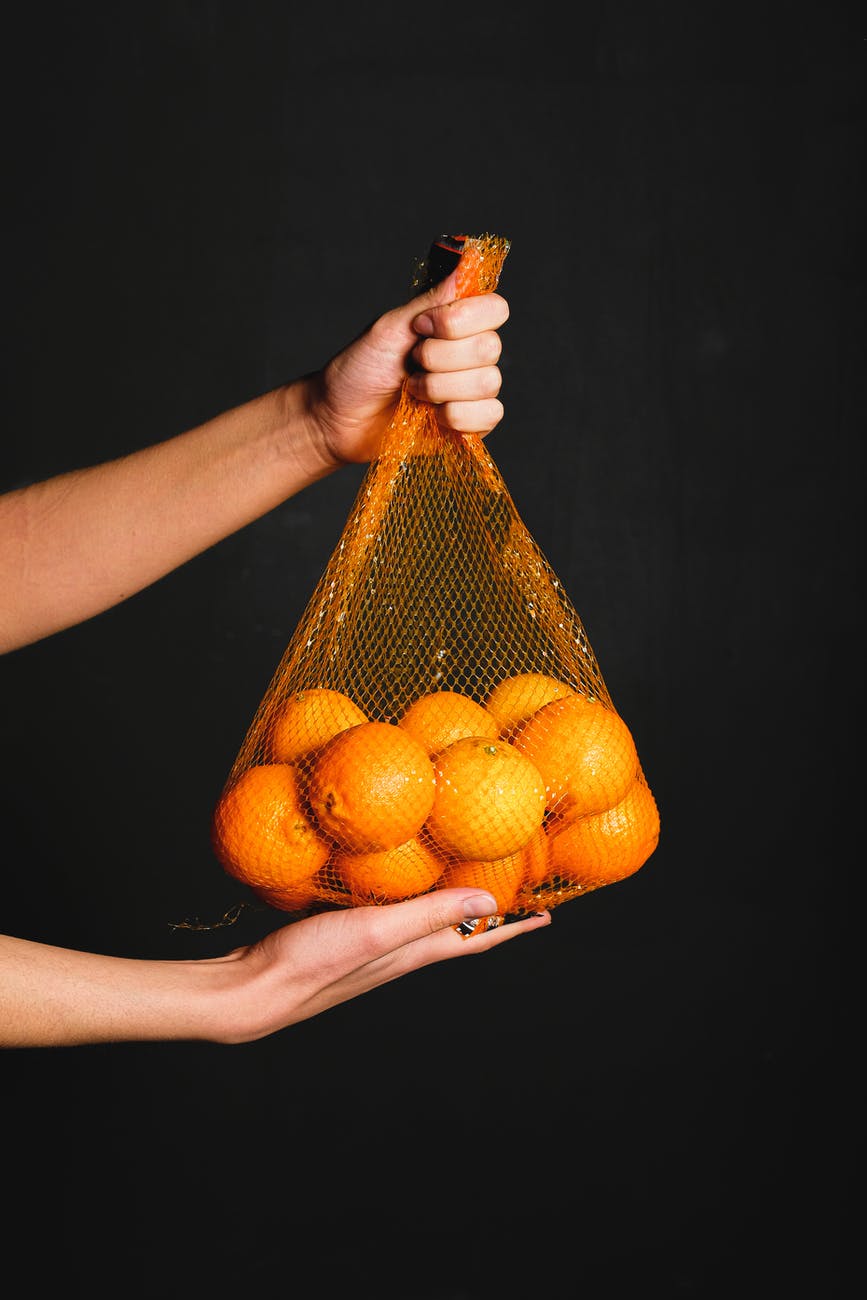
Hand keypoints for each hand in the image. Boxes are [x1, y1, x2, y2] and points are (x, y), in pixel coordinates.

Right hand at [213, 888, 549, 1043]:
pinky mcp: (345, 937)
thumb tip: (492, 902)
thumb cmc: (315, 961)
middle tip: (517, 890)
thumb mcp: (379, 932)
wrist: (255, 990)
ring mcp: (373, 947)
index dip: (514, 926)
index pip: (479, 937)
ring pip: (427, 923)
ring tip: (466, 881)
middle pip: (460, 931)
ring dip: (452, 904)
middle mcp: (401, 952)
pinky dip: (409, 898)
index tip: (547, 913)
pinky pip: (393, 914)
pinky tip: (395, 882)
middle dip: (491, 914)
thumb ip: (431, 915)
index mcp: (416, 952)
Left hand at [307, 268, 509, 467]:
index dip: (462, 318)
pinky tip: (431, 416)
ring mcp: (472, 391)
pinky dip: (454, 416)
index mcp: (456, 325)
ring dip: (439, 388)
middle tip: (411, 363)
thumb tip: (464, 263)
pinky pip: (489, 415)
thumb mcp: (390, 327)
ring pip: (487, 383)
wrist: (340, 418)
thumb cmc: (360, 370)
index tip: (422, 326)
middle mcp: (470, 355)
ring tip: (413, 391)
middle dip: (439, 357)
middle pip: (489, 347)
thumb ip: (430, 300)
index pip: (495, 309)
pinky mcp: (470, 424)